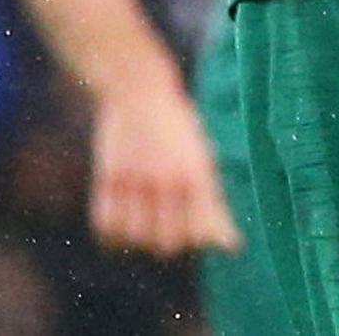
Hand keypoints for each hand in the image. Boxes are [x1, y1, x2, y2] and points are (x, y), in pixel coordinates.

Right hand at [91, 74, 243, 257]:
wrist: (139, 90)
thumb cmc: (178, 129)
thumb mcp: (201, 158)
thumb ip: (213, 203)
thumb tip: (232, 247)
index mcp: (198, 172)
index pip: (202, 230)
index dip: (204, 240)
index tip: (203, 235)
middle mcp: (168, 178)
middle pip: (169, 242)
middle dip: (172, 241)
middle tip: (170, 226)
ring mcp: (136, 179)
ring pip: (136, 238)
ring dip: (140, 238)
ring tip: (145, 221)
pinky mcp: (108, 177)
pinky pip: (106, 225)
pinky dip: (113, 233)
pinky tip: (123, 221)